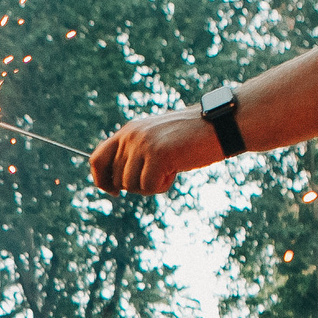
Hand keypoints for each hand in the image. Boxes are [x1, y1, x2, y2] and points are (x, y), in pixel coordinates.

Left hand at [91, 107, 224, 194]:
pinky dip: (163, 186)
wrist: (220, 125)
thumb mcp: (156, 141)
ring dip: (152, 185)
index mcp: (128, 131)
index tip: (115, 192)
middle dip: (138, 185)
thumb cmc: (191, 138)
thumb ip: (135, 155)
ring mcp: (142, 144)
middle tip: (161, 171)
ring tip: (171, 167)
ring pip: (132, 186)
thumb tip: (115, 184)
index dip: (101, 180)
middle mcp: (130, 135)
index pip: (97, 159)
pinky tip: (176, 169)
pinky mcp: (157, 154)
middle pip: (117, 179)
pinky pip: (149, 187)